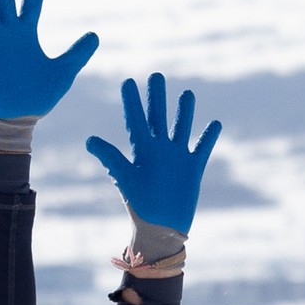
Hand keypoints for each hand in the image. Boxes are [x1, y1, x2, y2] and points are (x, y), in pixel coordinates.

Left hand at [86, 74, 222, 234]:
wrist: (161, 228)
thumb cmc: (140, 205)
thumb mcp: (126, 178)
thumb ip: (111, 157)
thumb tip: (89, 140)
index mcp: (142, 150)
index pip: (136, 120)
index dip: (131, 101)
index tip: (128, 81)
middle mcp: (159, 150)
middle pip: (158, 117)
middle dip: (157, 97)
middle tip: (155, 76)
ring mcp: (177, 157)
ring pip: (182, 127)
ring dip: (185, 111)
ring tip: (187, 93)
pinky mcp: (193, 168)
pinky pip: (202, 148)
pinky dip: (209, 136)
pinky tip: (215, 123)